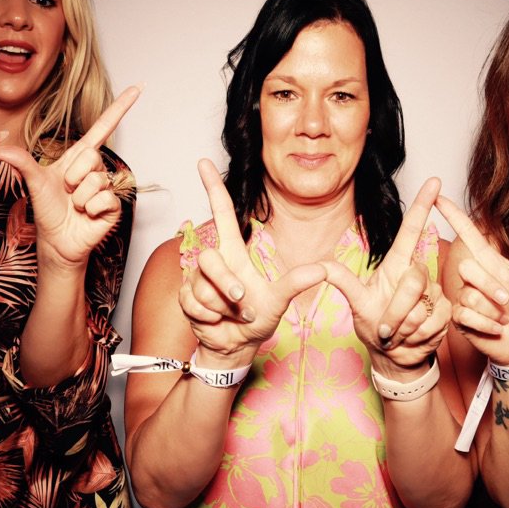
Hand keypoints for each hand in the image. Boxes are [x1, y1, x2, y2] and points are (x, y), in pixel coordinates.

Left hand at [0, 87, 140, 267]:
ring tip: (74, 205)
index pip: (103, 127)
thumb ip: (18, 160)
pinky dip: (89, 209)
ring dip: (78, 197)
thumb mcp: (32, 181)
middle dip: (73, 175)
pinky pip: (103, 198)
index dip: (120, 107)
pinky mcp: (113, 206)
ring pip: (96, 181)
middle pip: (92, 155)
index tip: (138, 87)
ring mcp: (106, 187)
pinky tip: (86, 215)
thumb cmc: (47, 209)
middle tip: (66, 190)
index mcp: (80, 157)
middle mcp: (96, 169)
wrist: (56, 241)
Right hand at [179, 161, 325, 365]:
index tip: (204, 162)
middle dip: (226, 283)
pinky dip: (209, 317)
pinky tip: (216, 321)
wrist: (236, 345)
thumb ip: (297, 283)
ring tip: (232, 314)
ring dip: (221, 307)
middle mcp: (214, 262)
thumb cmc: (256, 318)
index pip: (222, 213)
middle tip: (241, 300)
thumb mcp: (280, 301)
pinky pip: (193, 303)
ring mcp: (197, 280)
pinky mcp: (185, 298)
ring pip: (203, 286)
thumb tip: (323, 270)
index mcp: (234, 252)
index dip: (213, 187)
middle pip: (209, 259)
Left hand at [324, 178, 451, 370]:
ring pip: (422, 307)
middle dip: (397, 311)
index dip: (423, 205)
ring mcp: (432, 293)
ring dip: (405, 327)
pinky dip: (417, 336)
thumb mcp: (356, 303)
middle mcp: (417, 274)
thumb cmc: (375, 325)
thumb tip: (320, 266)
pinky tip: (411, 338)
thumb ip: (342, 281)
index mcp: (397, 265)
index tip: (434, 181)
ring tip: (397, 332)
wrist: (395, 355)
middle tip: (386, 329)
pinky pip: (433, 322)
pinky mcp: (444, 312)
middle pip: (414, 281)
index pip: (412, 230)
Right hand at [435, 196, 508, 359]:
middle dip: (490, 287)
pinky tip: (497, 328)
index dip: (454, 216)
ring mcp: (465, 297)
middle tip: (507, 301)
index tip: (438, 196)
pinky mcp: (461, 317)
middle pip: (467, 268)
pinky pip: (466, 314)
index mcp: (491, 263)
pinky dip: (486, 324)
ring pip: (469, 295)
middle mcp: (475, 278)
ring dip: (492, 310)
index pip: (469, 235)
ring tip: (504, 318)